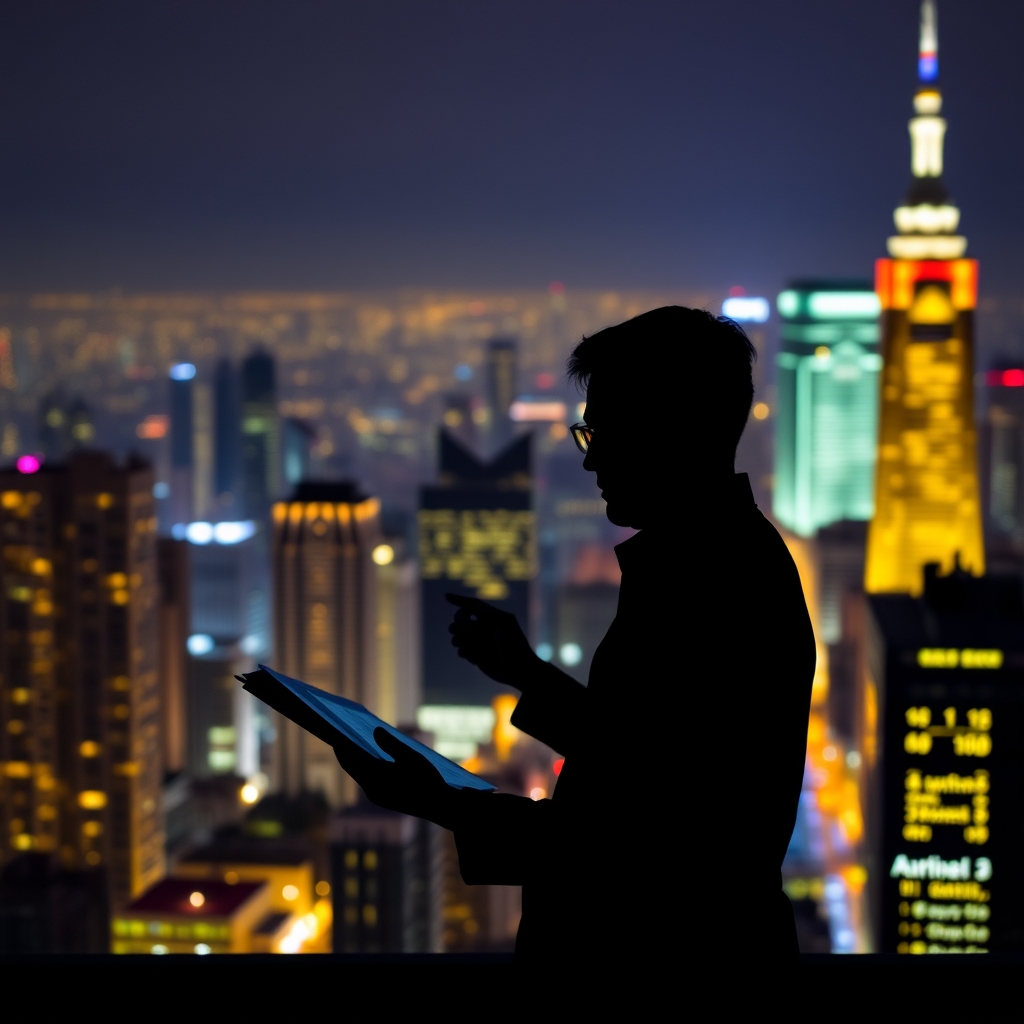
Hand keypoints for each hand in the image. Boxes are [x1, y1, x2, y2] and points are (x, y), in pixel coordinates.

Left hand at [334, 728, 461, 828]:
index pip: (350, 758)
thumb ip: (392, 744)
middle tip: (340, 728)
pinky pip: (367, 778)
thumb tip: (376, 730)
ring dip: (354, 756)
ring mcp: (376, 796)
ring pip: (359, 772)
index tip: (334, 727)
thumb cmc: (427, 780)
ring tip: (353, 737)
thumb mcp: (412, 757)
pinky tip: (370, 752)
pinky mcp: (382, 798)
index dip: (341, 743)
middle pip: (351, 765)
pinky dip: (364, 764)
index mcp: (376, 780)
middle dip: (345, 748)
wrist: (440, 806)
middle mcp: (371, 790)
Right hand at [446, 593, 539, 690]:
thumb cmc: (513, 642)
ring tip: (472, 648)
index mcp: (490, 616)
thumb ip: (479, 610)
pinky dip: (467, 654)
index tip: (455, 608)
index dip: (461, 606)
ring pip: (457, 638)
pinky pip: (461, 651)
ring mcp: (478, 642)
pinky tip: (477, 659)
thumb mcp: (499, 620)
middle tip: (468, 635)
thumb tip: (453, 599)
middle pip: (458, 622)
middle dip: (458, 628)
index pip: (469, 606)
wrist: (521, 669)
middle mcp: (482, 628)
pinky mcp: (476, 656)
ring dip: (461, 642)